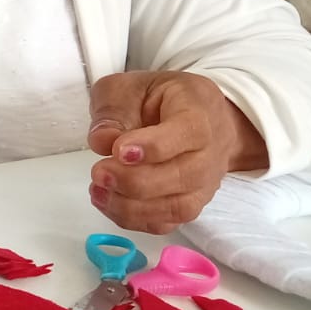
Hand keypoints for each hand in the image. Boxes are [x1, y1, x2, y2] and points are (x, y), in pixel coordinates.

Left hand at [87, 70, 267, 233]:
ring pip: (179, 206)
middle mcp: (211, 150)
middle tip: (99, 172)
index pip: (189, 132)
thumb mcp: (125, 87)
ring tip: (98, 190)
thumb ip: (112, 110)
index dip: (153, 146)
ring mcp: (205, 182)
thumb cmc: (156, 99)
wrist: (195, 117)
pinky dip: (136, 219)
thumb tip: (102, 142)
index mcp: (198, 110)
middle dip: (135, 180)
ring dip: (132, 206)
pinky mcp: (192, 203)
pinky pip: (169, 222)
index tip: (118, 151)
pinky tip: (108, 202)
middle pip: (185, 175)